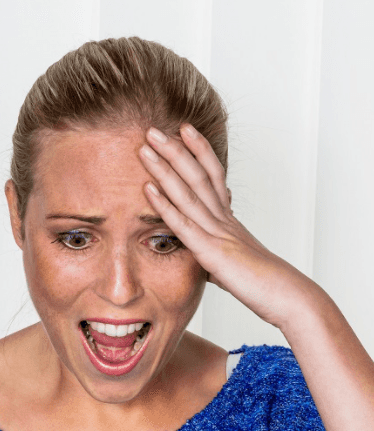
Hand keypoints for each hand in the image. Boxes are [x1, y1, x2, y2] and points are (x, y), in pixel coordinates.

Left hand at [139, 124, 322, 331]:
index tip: (184, 130)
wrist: (288, 297)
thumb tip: (210, 264)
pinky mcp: (212, 252)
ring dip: (165, 168)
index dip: (199, 151)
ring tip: (146, 146)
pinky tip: (148, 188)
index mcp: (230, 222)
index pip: (214, 177)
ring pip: (189, 192)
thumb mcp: (237, 268)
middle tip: (153, 129)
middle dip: (175, 150)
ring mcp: (219, 233)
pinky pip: (184, 224)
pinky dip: (165, 205)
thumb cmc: (266, 286)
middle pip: (199, 175)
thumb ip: (219, 259)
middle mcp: (225, 220)